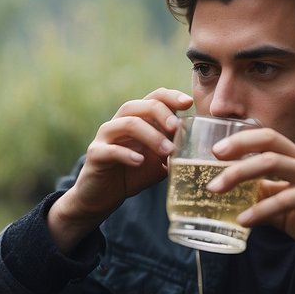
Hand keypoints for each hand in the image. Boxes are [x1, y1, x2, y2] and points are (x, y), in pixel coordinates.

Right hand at [49, 89, 193, 253]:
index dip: (170, 96)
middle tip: (177, 129)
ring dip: (150, 135)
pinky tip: (139, 161)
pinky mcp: (95, 155)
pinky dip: (126, 153)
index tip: (188, 103)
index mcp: (137, 120)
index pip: (153, 98)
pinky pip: (110, 149)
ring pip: (126, 123)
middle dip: (161, 114)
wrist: (101, 197)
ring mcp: (105, 137)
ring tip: (166, 151)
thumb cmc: (132, 175)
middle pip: (139, 106)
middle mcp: (119, 123)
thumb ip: (173, 152)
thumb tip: (199, 150)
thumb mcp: (158, 163)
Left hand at [207, 128, 294, 269]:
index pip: (266, 137)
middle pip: (267, 140)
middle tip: (212, 158)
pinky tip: (243, 220)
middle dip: (237, 146)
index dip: (240, 139)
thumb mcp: (284, 208)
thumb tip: (234, 203)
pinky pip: (282, 198)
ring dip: (239, 174)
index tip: (214, 150)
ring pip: (271, 162)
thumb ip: (263, 199)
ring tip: (215, 189)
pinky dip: (259, 210)